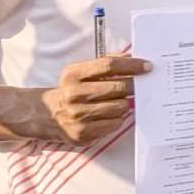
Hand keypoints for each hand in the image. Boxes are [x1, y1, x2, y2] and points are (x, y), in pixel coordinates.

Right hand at [28, 54, 149, 142]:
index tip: (148, 66)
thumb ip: (105, 64)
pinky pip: (115, 124)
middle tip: (142, 85)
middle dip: (134, 86)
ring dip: (124, 104)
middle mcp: (73, 95)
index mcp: (73, 75)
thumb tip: (134, 60)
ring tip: (117, 102)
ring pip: (120, 107)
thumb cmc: (73, 90)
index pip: (108, 66)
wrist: (46, 115)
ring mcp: (77, 116)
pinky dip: (117, 118)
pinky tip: (109, 115)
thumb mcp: (80, 72)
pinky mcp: (82, 133)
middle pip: (118, 87)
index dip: (132, 65)